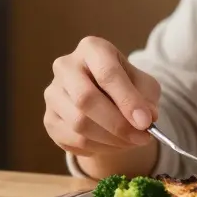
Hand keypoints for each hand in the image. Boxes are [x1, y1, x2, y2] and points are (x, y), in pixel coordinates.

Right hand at [44, 36, 161, 157]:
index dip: (127, 100)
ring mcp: (53, 93)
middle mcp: (66, 66)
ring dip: (111, 139)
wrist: (103, 98)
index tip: (146, 122)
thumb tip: (147, 118)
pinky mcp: (49, 118)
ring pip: (79, 123)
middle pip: (86, 99)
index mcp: (91, 49)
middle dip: (118, 124)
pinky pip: (73, 140)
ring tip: (132, 142)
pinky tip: (113, 144)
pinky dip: (99, 148)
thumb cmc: (125, 85)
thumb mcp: (143, 85)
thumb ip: (147, 98)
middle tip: (142, 138)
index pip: (107, 73)